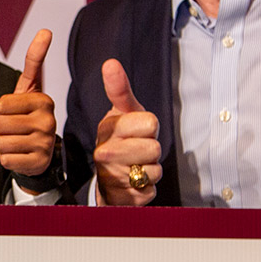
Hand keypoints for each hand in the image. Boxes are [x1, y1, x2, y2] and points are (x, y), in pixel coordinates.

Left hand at [0, 28, 57, 177]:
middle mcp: (47, 121)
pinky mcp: (38, 162)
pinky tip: (20, 154)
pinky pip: (5, 160)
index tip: (13, 109)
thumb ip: (35, 60)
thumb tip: (45, 30)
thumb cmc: (29, 115)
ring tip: (17, 140)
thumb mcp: (30, 88)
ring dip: (2, 143)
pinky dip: (7, 159)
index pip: (1, 104)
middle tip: (14, 128)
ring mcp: (44, 143)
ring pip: (0, 143)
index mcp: (43, 100)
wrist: (41, 152)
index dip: (1, 108)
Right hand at [92, 59, 160, 204]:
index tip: (138, 130)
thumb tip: (110, 63)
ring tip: (136, 166)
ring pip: (154, 171)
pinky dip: (147, 188)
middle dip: (152, 150)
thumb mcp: (124, 112)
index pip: (151, 123)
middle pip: (155, 148)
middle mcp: (104, 153)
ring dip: (151, 169)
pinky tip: (135, 184)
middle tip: (139, 150)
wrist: (108, 180)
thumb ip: (119, 89)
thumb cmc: (121, 141)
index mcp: (108, 128)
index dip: (150, 128)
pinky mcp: (122, 198)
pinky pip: (150, 191)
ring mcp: (111, 177)